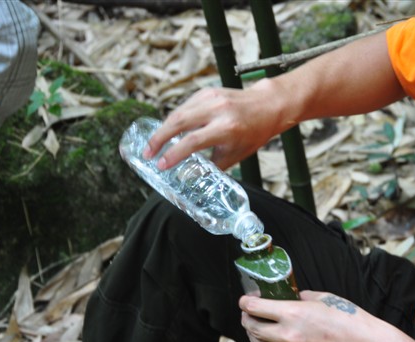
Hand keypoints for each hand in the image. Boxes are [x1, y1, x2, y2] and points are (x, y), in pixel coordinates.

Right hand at [146, 81, 287, 169]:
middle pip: (179, 122)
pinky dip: (175, 119)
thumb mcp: (236, 153)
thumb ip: (213, 164)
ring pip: (178, 112)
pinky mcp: (207, 91)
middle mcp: (217, 110)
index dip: (173, 154)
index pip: (193, 141)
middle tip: (147, 153)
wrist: (267, 106)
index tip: (160, 164)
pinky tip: (169, 131)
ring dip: (163, 129)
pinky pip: (185, 106)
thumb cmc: (254, 133)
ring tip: (153, 144)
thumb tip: (191, 176)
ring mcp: (211, 97)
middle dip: (159, 138)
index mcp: (226, 128)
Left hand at [239, 290, 376, 341]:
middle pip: (253, 329)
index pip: (254, 308)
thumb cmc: (347, 319)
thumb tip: (289, 297)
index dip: (245, 303)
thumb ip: (300, 297)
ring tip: (261, 334)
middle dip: (247, 320)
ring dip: (258, 339)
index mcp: (292, 313)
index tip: (244, 302)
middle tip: (249, 317)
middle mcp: (288, 336)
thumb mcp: (322, 298)